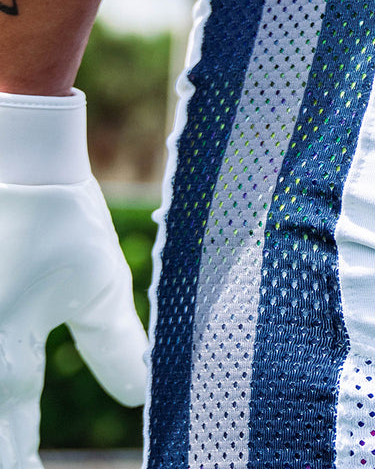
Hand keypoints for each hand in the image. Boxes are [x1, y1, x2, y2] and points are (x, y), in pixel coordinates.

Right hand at [0, 130, 145, 468]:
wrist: (15, 156)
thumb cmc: (60, 218)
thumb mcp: (99, 283)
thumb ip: (115, 346)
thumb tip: (140, 394)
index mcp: (3, 355)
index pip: (10, 440)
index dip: (25, 464)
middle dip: (5, 449)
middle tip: (25, 459)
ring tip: (16, 441)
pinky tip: (4, 394)